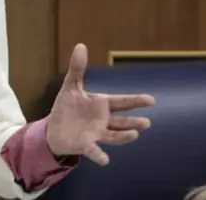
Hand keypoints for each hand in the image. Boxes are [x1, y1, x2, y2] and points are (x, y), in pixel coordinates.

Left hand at [45, 43, 155, 165]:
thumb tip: (80, 45)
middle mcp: (103, 121)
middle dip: (133, 122)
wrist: (54, 129)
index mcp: (102, 105)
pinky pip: (94, 151)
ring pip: (113, 136)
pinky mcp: (85, 145)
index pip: (122, 102)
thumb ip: (77, 68)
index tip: (151, 100)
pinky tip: (105, 160)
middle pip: (122, 121)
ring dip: (124, 137)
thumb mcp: (71, 86)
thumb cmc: (67, 108)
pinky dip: (99, 155)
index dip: (136, 101)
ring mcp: (96, 134)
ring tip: (134, 134)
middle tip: (146, 123)